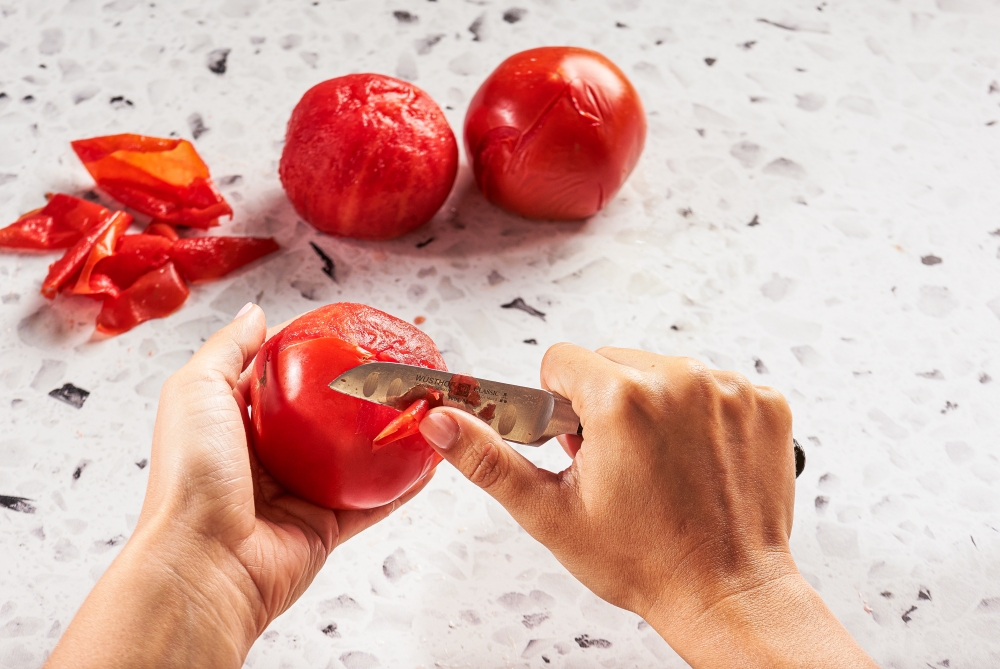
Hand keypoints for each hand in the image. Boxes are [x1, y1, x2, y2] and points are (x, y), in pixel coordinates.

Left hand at [46, 304, 430, 668]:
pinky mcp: (325, 525)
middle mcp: (266, 456)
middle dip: (360, 389)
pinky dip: (402, 482)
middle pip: (324, 413)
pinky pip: (373, 500)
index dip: (314, 350)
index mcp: (233, 422)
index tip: (350, 330)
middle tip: (397, 363)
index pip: (281, 375)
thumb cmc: (191, 476)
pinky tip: (429, 459)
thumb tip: (256, 312)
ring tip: (422, 404)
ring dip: (387, 433)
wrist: (205, 563)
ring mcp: (298, 492)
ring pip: (355, 456)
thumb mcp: (195, 391)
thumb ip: (227, 348)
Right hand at [419, 344, 875, 667]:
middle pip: (613, 361)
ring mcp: (728, 389)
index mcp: (622, 399)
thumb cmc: (644, 563)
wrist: (727, 594)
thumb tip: (441, 421)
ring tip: (659, 463)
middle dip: (605, 402)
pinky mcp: (763, 401)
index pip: (564, 359)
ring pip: (663, 369)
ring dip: (653, 405)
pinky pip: (713, 384)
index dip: (558, 403)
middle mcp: (680, 380)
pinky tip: (697, 458)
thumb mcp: (550, 514)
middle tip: (618, 461)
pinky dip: (701, 413)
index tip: (577, 440)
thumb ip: (488, 459)